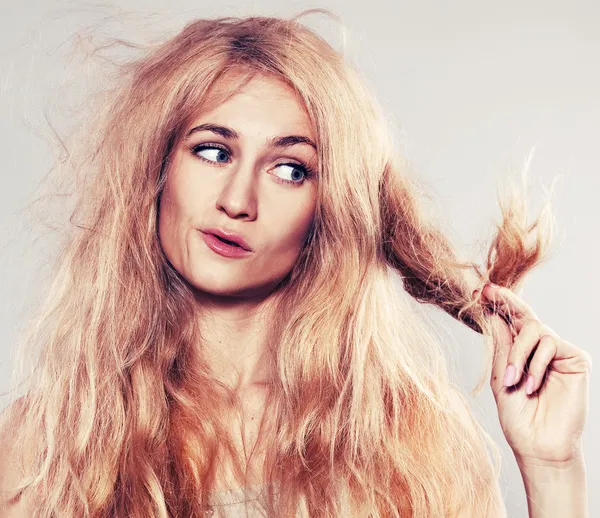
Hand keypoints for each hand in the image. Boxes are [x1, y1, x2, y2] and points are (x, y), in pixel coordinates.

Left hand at [478, 283, 591, 466]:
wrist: (538, 445)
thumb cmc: (517, 417)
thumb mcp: (499, 376)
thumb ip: (500, 346)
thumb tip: (493, 314)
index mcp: (519, 352)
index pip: (510, 322)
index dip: (497, 304)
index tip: (481, 290)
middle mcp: (539, 348)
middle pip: (524, 315)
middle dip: (505, 301)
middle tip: (488, 291)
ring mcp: (558, 353)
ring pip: (534, 328)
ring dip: (517, 353)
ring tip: (512, 381)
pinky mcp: (575, 359)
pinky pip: (551, 343)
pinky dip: (535, 363)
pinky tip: (531, 385)